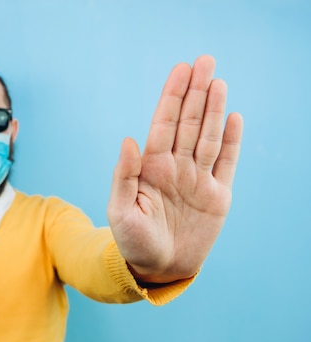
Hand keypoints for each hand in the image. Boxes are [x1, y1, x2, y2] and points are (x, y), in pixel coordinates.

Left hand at [107, 56, 242, 282]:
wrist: (156, 268)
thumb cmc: (132, 241)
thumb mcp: (120, 210)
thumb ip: (124, 175)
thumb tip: (128, 139)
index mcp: (151, 167)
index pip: (164, 123)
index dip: (173, 96)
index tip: (182, 69)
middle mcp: (175, 167)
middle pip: (188, 123)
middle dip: (196, 92)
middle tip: (205, 62)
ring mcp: (197, 180)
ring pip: (208, 137)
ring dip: (214, 110)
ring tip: (218, 82)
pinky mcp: (217, 196)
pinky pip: (226, 163)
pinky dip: (230, 142)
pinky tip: (232, 118)